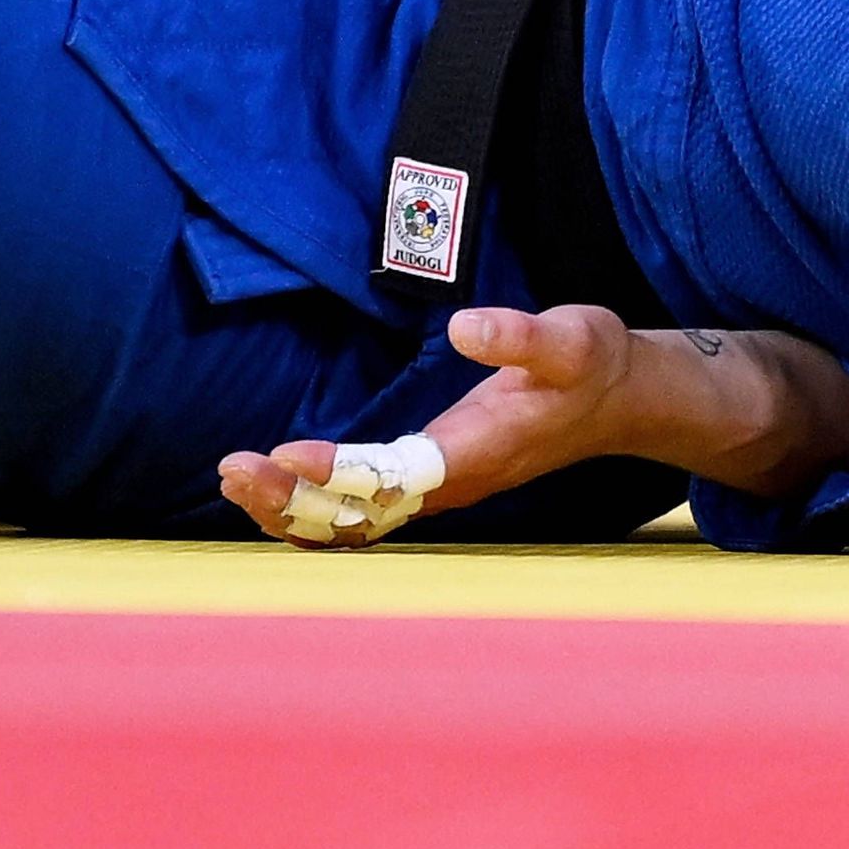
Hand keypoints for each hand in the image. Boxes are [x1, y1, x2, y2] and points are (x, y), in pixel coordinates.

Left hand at [215, 302, 639, 549]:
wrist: (615, 401)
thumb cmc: (590, 365)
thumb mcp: (572, 337)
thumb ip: (521, 335)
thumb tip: (467, 325)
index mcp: (480, 453)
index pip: (398, 476)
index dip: (341, 472)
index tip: (289, 453)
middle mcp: (453, 485)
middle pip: (362, 515)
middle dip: (295, 498)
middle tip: (233, 469)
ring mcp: (438, 491)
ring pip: (354, 523)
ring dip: (292, 508)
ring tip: (234, 479)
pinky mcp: (427, 484)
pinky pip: (360, 514)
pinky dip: (311, 509)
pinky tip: (270, 495)